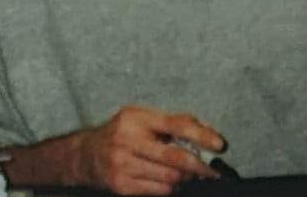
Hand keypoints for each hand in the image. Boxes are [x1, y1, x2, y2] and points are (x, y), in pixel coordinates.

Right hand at [72, 105, 222, 195]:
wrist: (86, 155)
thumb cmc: (122, 133)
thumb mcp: (144, 118)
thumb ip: (175, 122)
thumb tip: (208, 132)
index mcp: (136, 118)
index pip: (176, 125)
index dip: (202, 136)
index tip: (220, 145)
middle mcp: (127, 140)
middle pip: (175, 157)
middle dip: (200, 166)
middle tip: (212, 170)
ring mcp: (122, 164)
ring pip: (169, 178)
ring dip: (184, 178)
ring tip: (185, 174)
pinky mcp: (121, 185)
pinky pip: (159, 191)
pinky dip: (170, 188)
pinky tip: (167, 181)